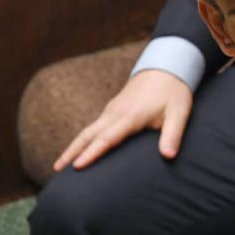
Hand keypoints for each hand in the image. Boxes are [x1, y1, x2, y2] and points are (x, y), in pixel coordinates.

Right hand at [52, 69, 193, 171]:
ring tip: (60, 165)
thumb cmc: (174, 90)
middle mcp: (116, 113)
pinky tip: (80, 149)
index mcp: (130, 116)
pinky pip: (94, 126)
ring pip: (88, 130)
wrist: (167, 64)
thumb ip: (173, 135)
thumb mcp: (179, 112)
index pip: (107, 138)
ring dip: (74, 146)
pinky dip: (84, 138)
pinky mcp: (114, 108)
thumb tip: (168, 156)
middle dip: (71, 152)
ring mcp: (112, 109)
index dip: (91, 153)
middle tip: (55, 171)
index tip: (76, 167)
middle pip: (89, 135)